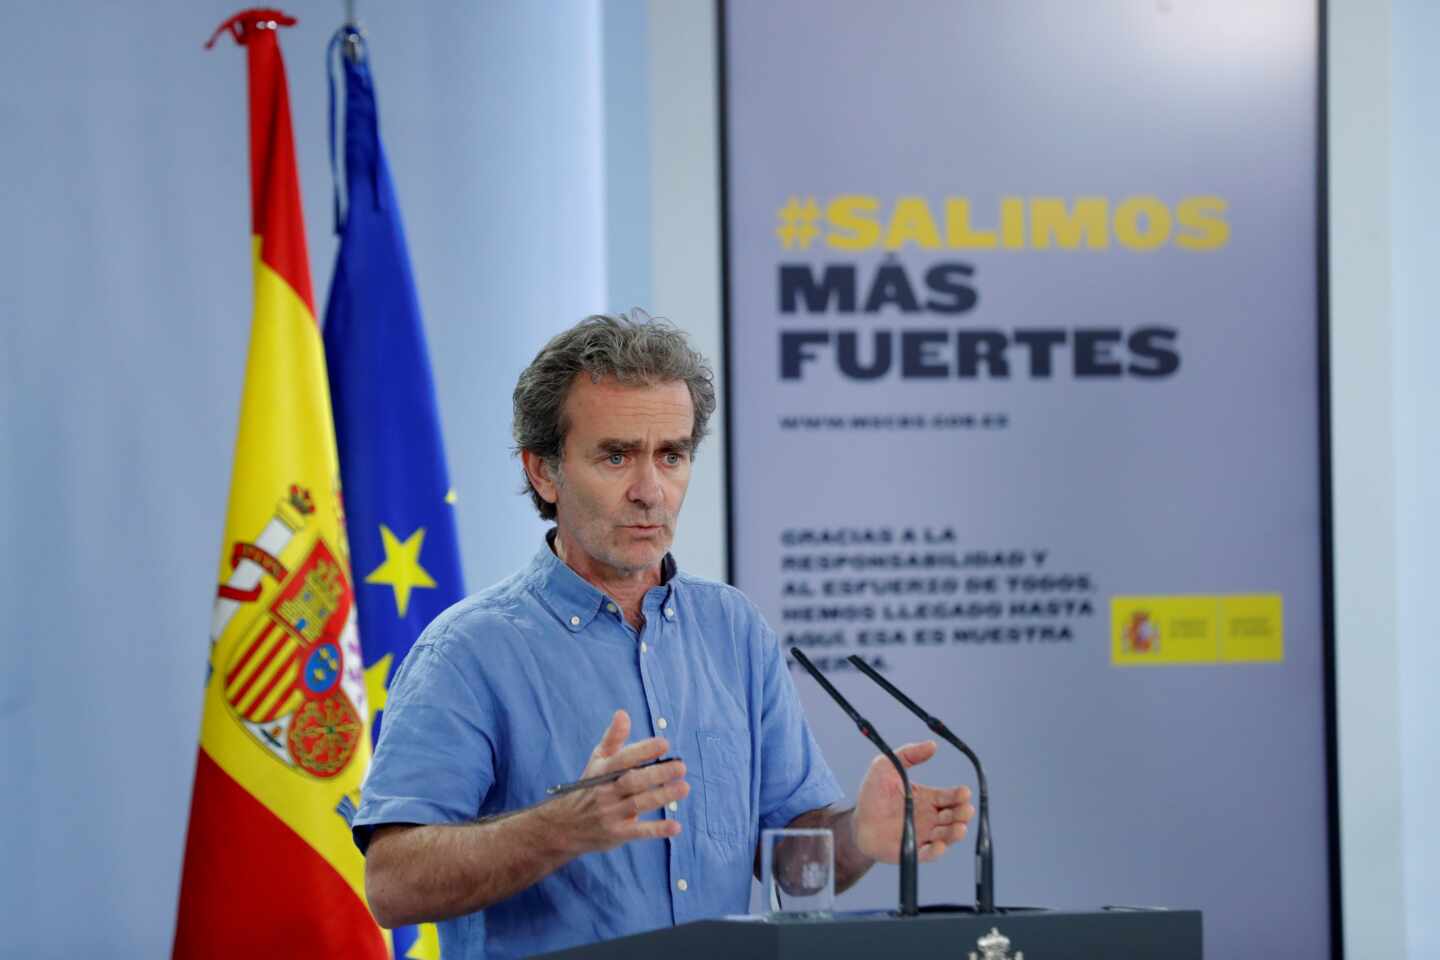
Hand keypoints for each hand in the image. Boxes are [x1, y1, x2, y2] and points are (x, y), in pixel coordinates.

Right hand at [536, 709, 688, 855]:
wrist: (565, 826)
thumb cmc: (589, 787)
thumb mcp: (597, 761)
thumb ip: (613, 738)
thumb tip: (623, 713)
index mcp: (602, 772)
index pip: (623, 759)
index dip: (643, 751)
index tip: (664, 744)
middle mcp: (605, 792)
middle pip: (632, 781)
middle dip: (657, 774)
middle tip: (681, 767)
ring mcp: (611, 814)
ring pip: (638, 804)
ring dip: (662, 797)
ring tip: (684, 788)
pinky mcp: (617, 834)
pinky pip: (638, 832)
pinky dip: (657, 830)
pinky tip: (676, 826)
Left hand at [852, 741, 973, 862]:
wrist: (856, 820)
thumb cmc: (872, 793)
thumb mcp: (886, 766)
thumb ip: (909, 754)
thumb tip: (932, 744)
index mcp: (928, 798)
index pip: (949, 797)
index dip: (958, 795)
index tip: (964, 792)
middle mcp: (930, 817)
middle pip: (953, 816)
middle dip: (962, 813)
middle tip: (965, 809)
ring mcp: (923, 835)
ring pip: (945, 835)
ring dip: (954, 833)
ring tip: (959, 827)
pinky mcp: (912, 851)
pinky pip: (927, 854)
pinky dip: (936, 851)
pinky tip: (940, 845)